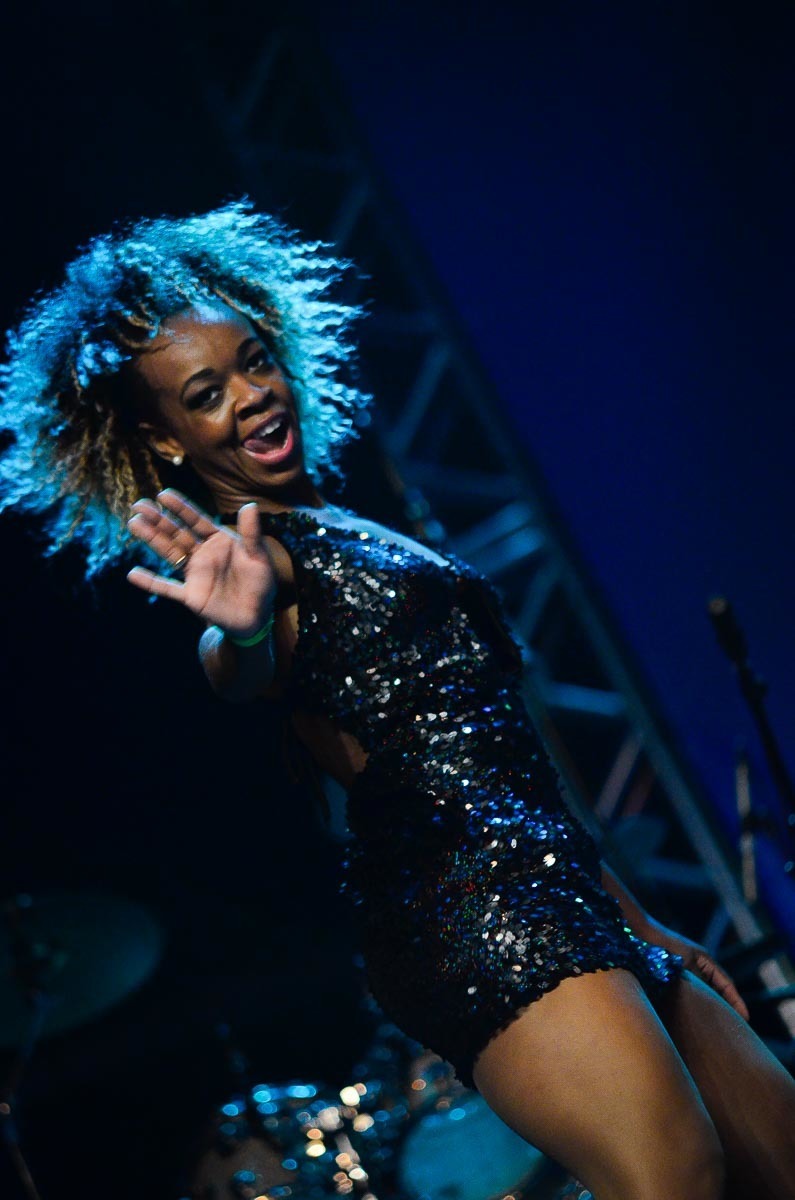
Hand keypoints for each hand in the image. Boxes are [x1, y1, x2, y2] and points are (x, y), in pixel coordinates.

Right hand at [126, 490, 276, 637]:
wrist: (257, 616)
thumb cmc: (260, 583)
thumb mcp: (259, 556)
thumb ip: (252, 533)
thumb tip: (250, 504)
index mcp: (219, 541)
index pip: (196, 521)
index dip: (180, 508)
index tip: (163, 495)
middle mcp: (203, 554)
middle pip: (177, 533)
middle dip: (158, 519)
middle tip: (138, 505)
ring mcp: (195, 574)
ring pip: (169, 553)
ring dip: (152, 539)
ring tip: (134, 523)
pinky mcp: (191, 595)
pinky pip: (167, 588)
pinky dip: (151, 582)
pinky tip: (133, 575)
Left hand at [643, 920, 749, 1020]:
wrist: (637, 933)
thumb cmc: (662, 945)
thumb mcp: (685, 963)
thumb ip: (697, 980)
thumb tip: (708, 1001)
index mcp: (705, 960)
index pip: (727, 984)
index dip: (737, 1001)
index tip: (746, 1019)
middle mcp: (697, 965)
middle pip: (717, 990)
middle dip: (726, 1006)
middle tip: (735, 1028)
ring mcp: (685, 970)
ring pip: (702, 993)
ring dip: (708, 1006)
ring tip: (715, 1027)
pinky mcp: (671, 976)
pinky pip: (688, 993)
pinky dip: (693, 1004)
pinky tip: (690, 1018)